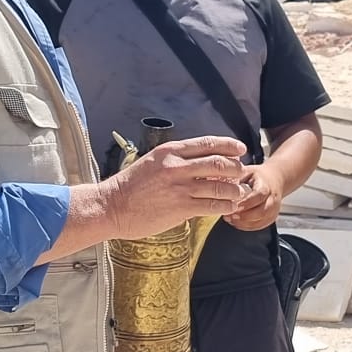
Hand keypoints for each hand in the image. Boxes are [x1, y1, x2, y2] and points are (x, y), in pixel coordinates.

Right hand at [105, 135, 248, 239]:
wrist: (111, 207)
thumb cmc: (130, 187)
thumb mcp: (152, 163)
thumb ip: (176, 161)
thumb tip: (201, 164)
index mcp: (169, 151)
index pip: (207, 143)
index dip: (229, 145)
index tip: (241, 149)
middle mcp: (176, 166)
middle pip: (219, 163)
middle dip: (235, 168)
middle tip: (241, 173)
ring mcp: (179, 187)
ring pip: (220, 186)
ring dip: (234, 190)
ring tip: (238, 193)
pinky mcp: (181, 207)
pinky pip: (212, 205)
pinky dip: (225, 206)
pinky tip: (228, 207)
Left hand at [224, 163, 283, 231]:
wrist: (272, 180)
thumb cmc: (257, 177)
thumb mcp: (246, 171)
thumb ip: (235, 177)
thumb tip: (219, 182)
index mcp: (266, 185)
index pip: (259, 196)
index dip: (247, 203)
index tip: (234, 206)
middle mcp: (272, 199)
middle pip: (261, 212)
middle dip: (244, 217)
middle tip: (229, 216)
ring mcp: (273, 210)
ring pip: (260, 221)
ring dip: (243, 222)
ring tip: (230, 219)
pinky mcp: (270, 218)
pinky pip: (258, 226)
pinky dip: (246, 226)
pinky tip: (236, 222)